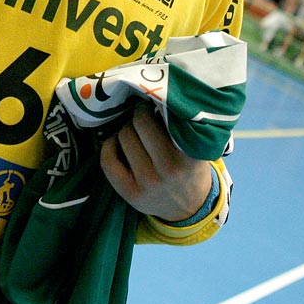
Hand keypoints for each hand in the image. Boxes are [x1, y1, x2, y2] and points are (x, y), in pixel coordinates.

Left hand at [100, 100, 212, 221]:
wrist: (190, 208)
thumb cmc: (190, 168)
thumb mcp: (195, 147)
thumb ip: (180, 125)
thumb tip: (154, 95)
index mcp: (188, 155)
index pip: (159, 117)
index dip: (152, 104)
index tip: (153, 101)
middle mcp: (168, 169)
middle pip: (138, 124)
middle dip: (139, 115)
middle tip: (143, 115)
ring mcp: (148, 183)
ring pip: (123, 137)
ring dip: (126, 129)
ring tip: (135, 132)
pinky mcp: (130, 193)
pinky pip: (107, 160)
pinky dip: (109, 145)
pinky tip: (118, 144)